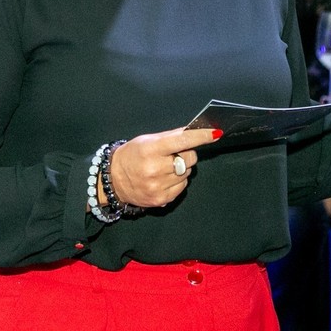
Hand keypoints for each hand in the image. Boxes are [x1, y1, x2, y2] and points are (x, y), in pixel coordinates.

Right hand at [107, 127, 222, 207]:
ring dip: (181, 169)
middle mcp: (155, 169)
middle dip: (187, 154)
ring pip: (187, 174)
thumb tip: (193, 130)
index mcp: (151, 149)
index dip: (201, 136)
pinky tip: (164, 179)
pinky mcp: (162, 199)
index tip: (215, 133)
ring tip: (164, 168)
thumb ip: (171, 136)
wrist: (114, 180)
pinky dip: (177, 182)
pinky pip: (182, 187)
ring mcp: (159, 186)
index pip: (182, 140)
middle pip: (189, 159)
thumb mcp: (147, 140)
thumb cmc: (132, 156)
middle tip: (174, 154)